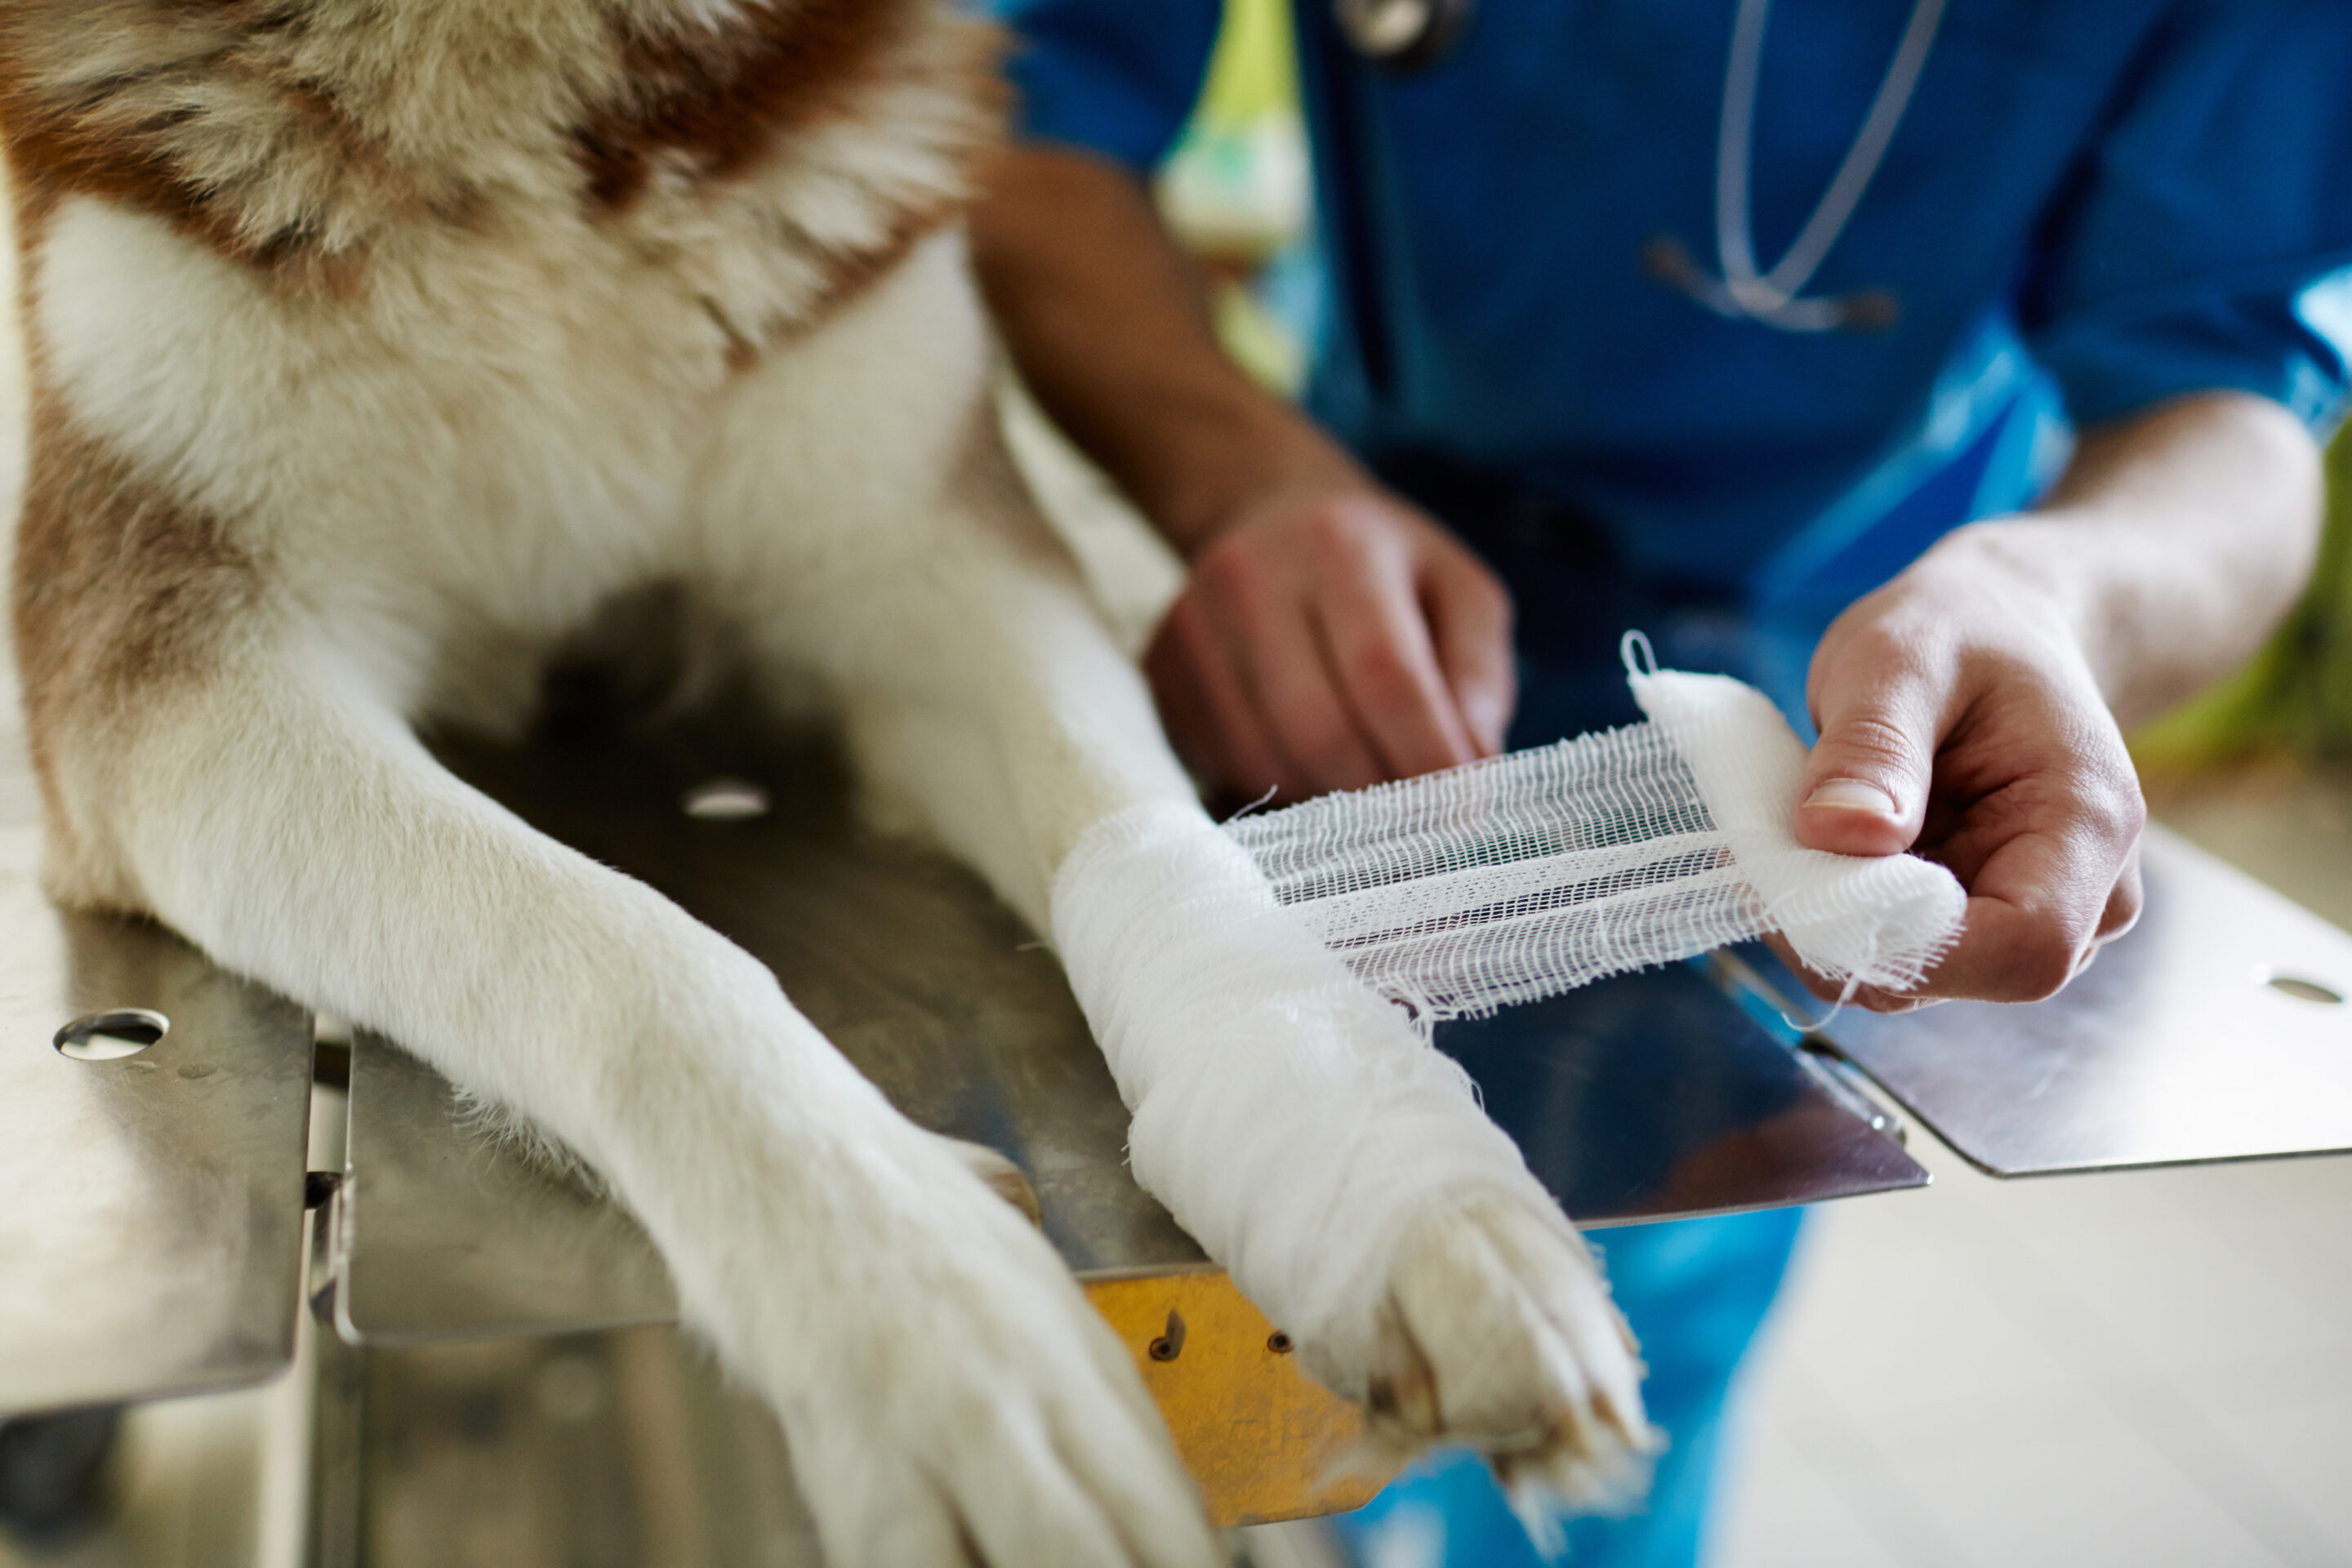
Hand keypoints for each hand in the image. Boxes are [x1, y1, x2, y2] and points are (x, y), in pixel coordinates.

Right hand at [1144, 486, 1514, 800]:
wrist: (1270, 516)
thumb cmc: (1385, 567)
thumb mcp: (1461, 592)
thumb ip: (1478, 677)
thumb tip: (1471, 770)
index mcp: (1339, 545)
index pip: (1383, 673)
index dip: (1427, 756)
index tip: (1466, 811)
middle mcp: (1250, 576)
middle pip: (1316, 729)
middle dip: (1378, 796)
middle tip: (1420, 818)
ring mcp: (1192, 626)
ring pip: (1264, 761)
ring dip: (1328, 805)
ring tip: (1370, 791)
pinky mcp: (1160, 671)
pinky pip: (1222, 765)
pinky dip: (1277, 790)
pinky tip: (1312, 767)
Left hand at [1786, 526, 2145, 1008]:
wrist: (1994, 626)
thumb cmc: (1959, 631)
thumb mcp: (1899, 657)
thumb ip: (1875, 745)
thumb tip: (1839, 835)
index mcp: (2088, 823)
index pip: (2026, 948)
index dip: (1912, 945)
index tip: (1803, 885)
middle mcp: (2083, 892)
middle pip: (1963, 973)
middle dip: (1849, 931)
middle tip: (1764, 852)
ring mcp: (2033, 914)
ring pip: (1918, 975)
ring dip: (1834, 922)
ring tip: (1791, 834)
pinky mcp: (1978, 921)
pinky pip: (1897, 950)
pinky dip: (1837, 914)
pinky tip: (1808, 852)